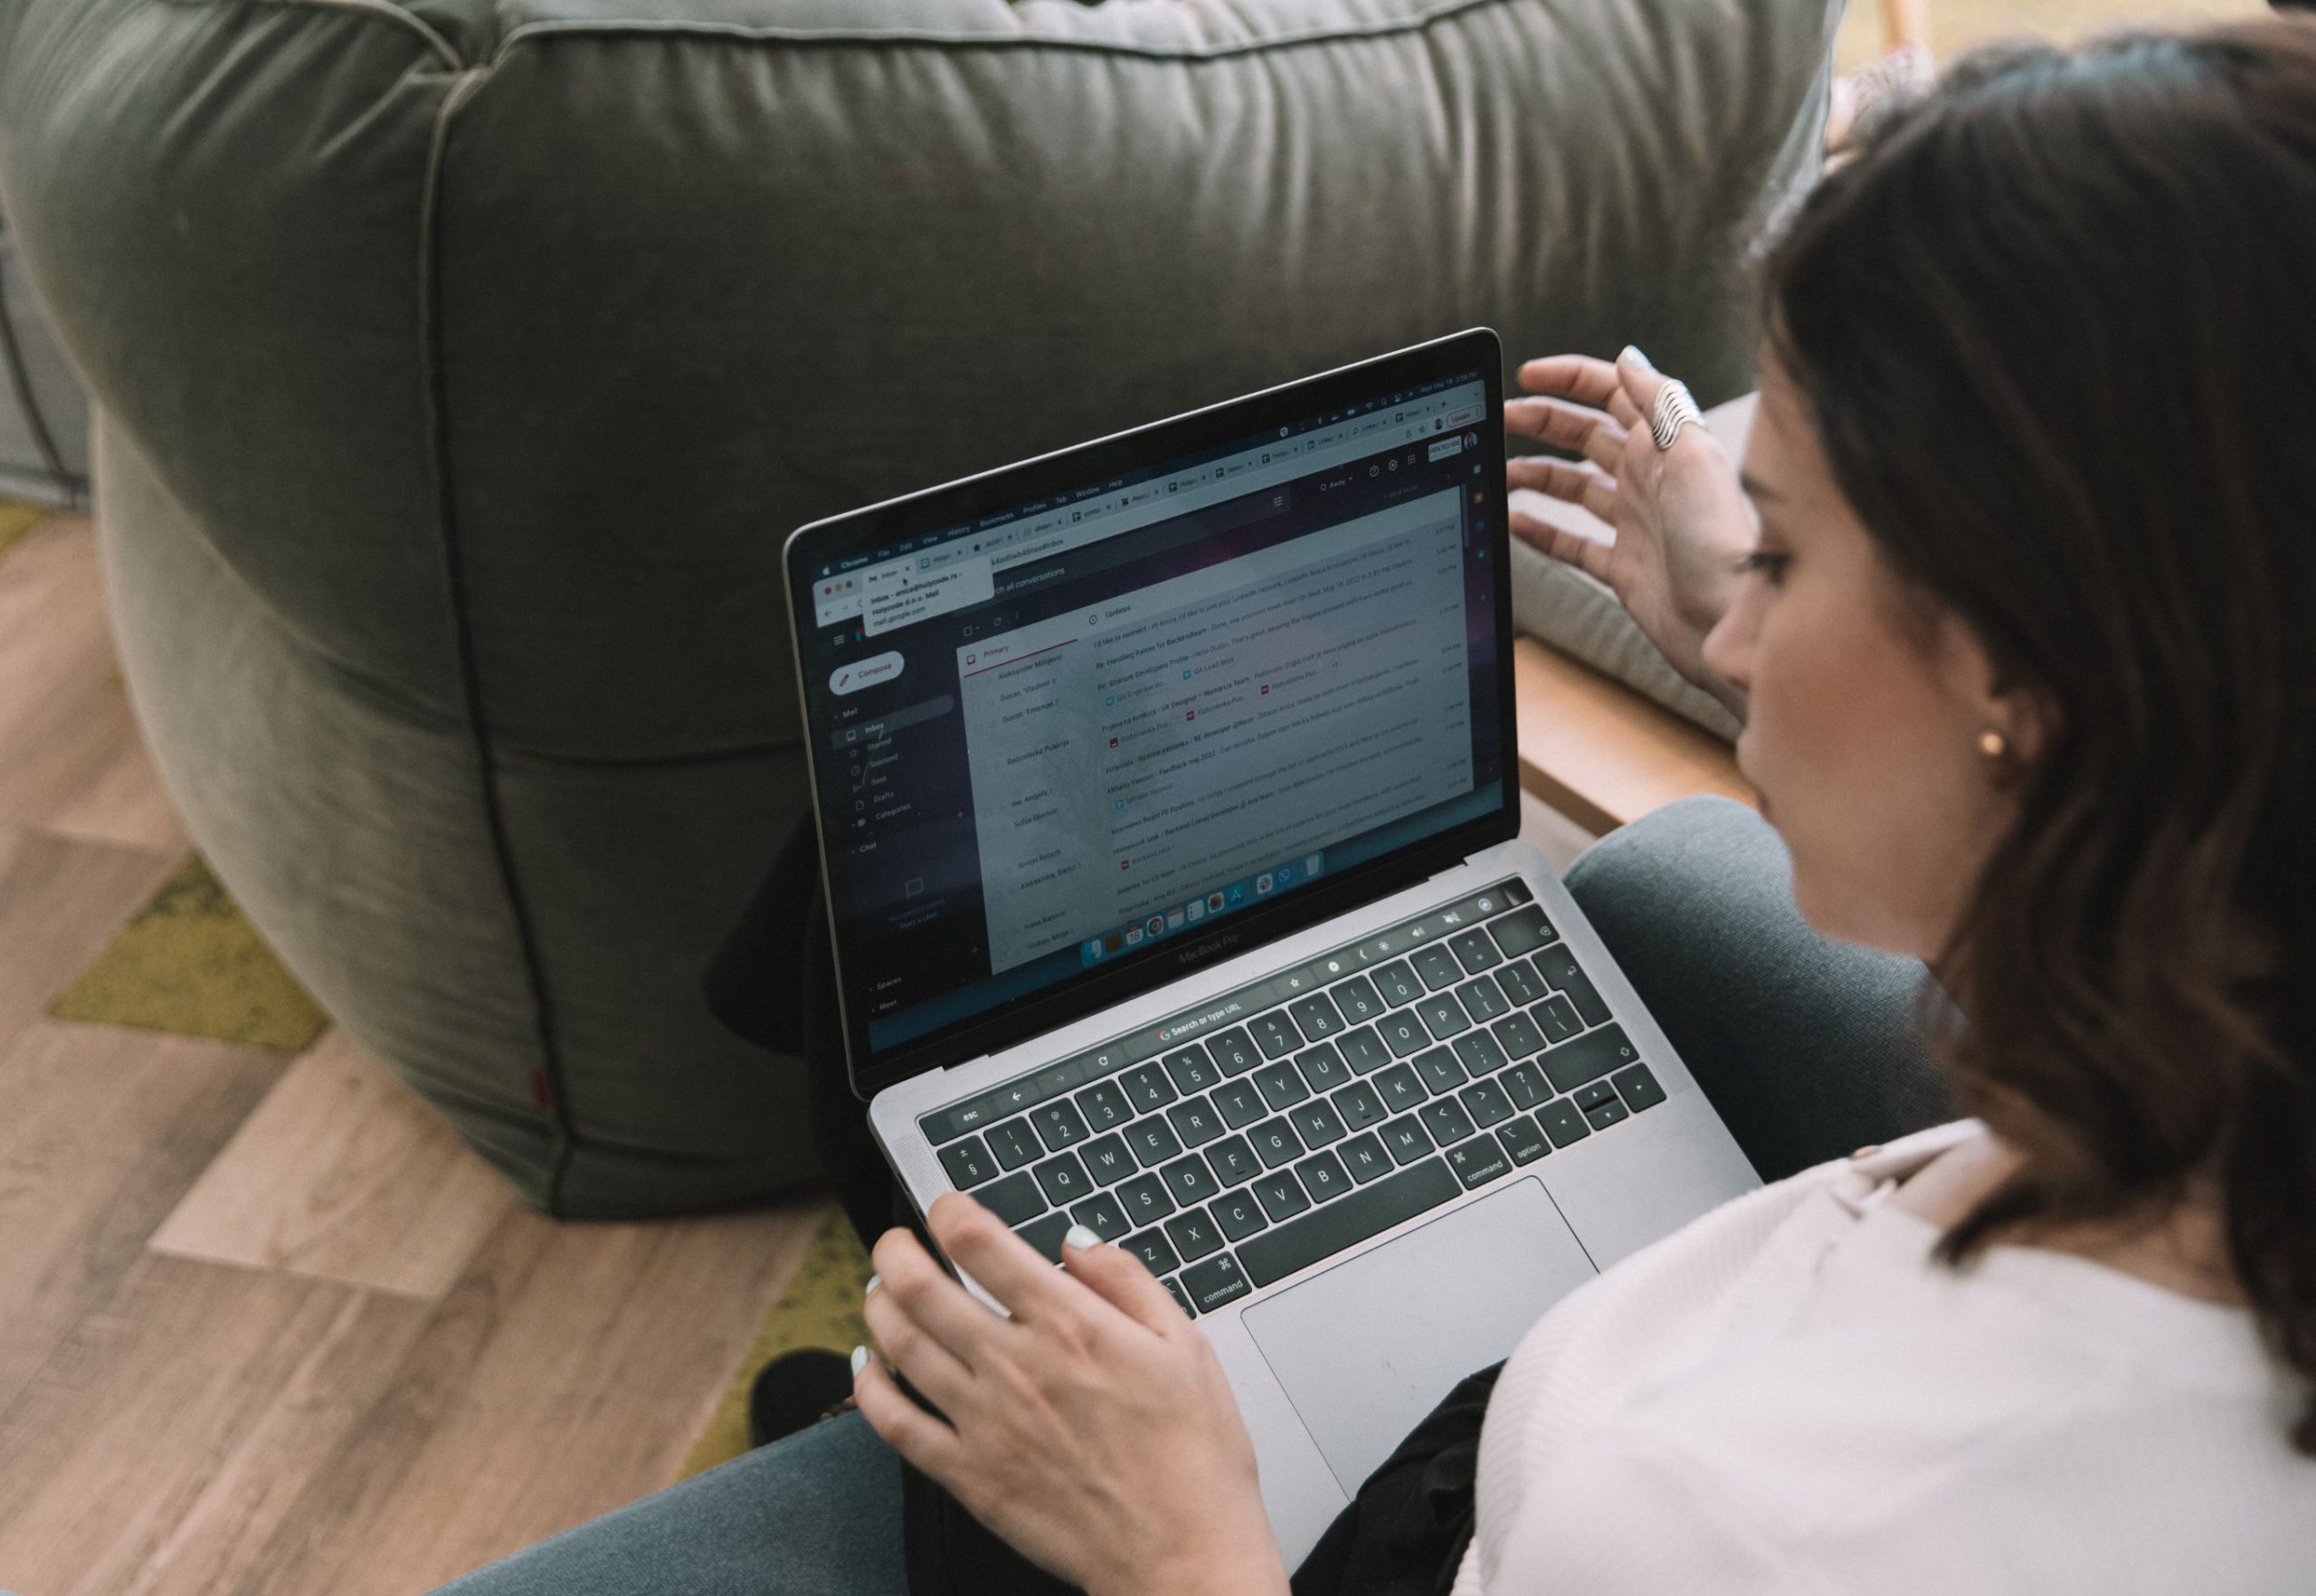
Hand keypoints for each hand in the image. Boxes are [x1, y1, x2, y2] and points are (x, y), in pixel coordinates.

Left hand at [855, 1194, 1289, 1595]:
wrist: (1185, 1555)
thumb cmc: (1195, 1456)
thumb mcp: (1186, 1344)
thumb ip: (1127, 1281)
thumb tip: (1075, 1241)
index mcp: (1071, 1325)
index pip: (980, 1242)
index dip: (949, 1210)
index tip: (947, 1208)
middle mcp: (1018, 1366)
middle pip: (920, 1286)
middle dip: (895, 1250)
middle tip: (895, 1243)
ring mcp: (986, 1422)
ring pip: (899, 1345)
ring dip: (878, 1306)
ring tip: (881, 1291)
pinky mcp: (970, 1475)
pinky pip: (895, 1424)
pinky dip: (868, 1388)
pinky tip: (867, 1368)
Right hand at [1505, 348, 1755, 711]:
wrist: (1729, 621)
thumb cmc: (1719, 538)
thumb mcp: (1691, 451)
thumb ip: (1660, 401)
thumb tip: (1628, 358)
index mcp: (1665, 445)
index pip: (1612, 395)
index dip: (1569, 380)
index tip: (1529, 375)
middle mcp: (1649, 479)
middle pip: (1586, 436)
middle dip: (1543, 422)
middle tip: (1502, 418)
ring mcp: (1635, 523)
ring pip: (1575, 487)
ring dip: (1537, 474)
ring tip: (1501, 471)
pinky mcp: (1624, 568)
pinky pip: (1573, 543)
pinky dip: (1542, 532)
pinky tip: (1516, 523)